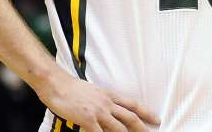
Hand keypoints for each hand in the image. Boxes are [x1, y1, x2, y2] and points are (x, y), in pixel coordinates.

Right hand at [38, 72, 160, 131]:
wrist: (55, 83)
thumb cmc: (68, 87)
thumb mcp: (91, 90)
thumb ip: (100, 100)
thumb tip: (106, 109)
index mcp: (107, 95)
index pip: (132, 104)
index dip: (146, 112)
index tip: (156, 119)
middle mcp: (106, 103)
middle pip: (130, 118)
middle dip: (142, 129)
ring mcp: (98, 112)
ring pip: (119, 129)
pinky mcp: (88, 120)